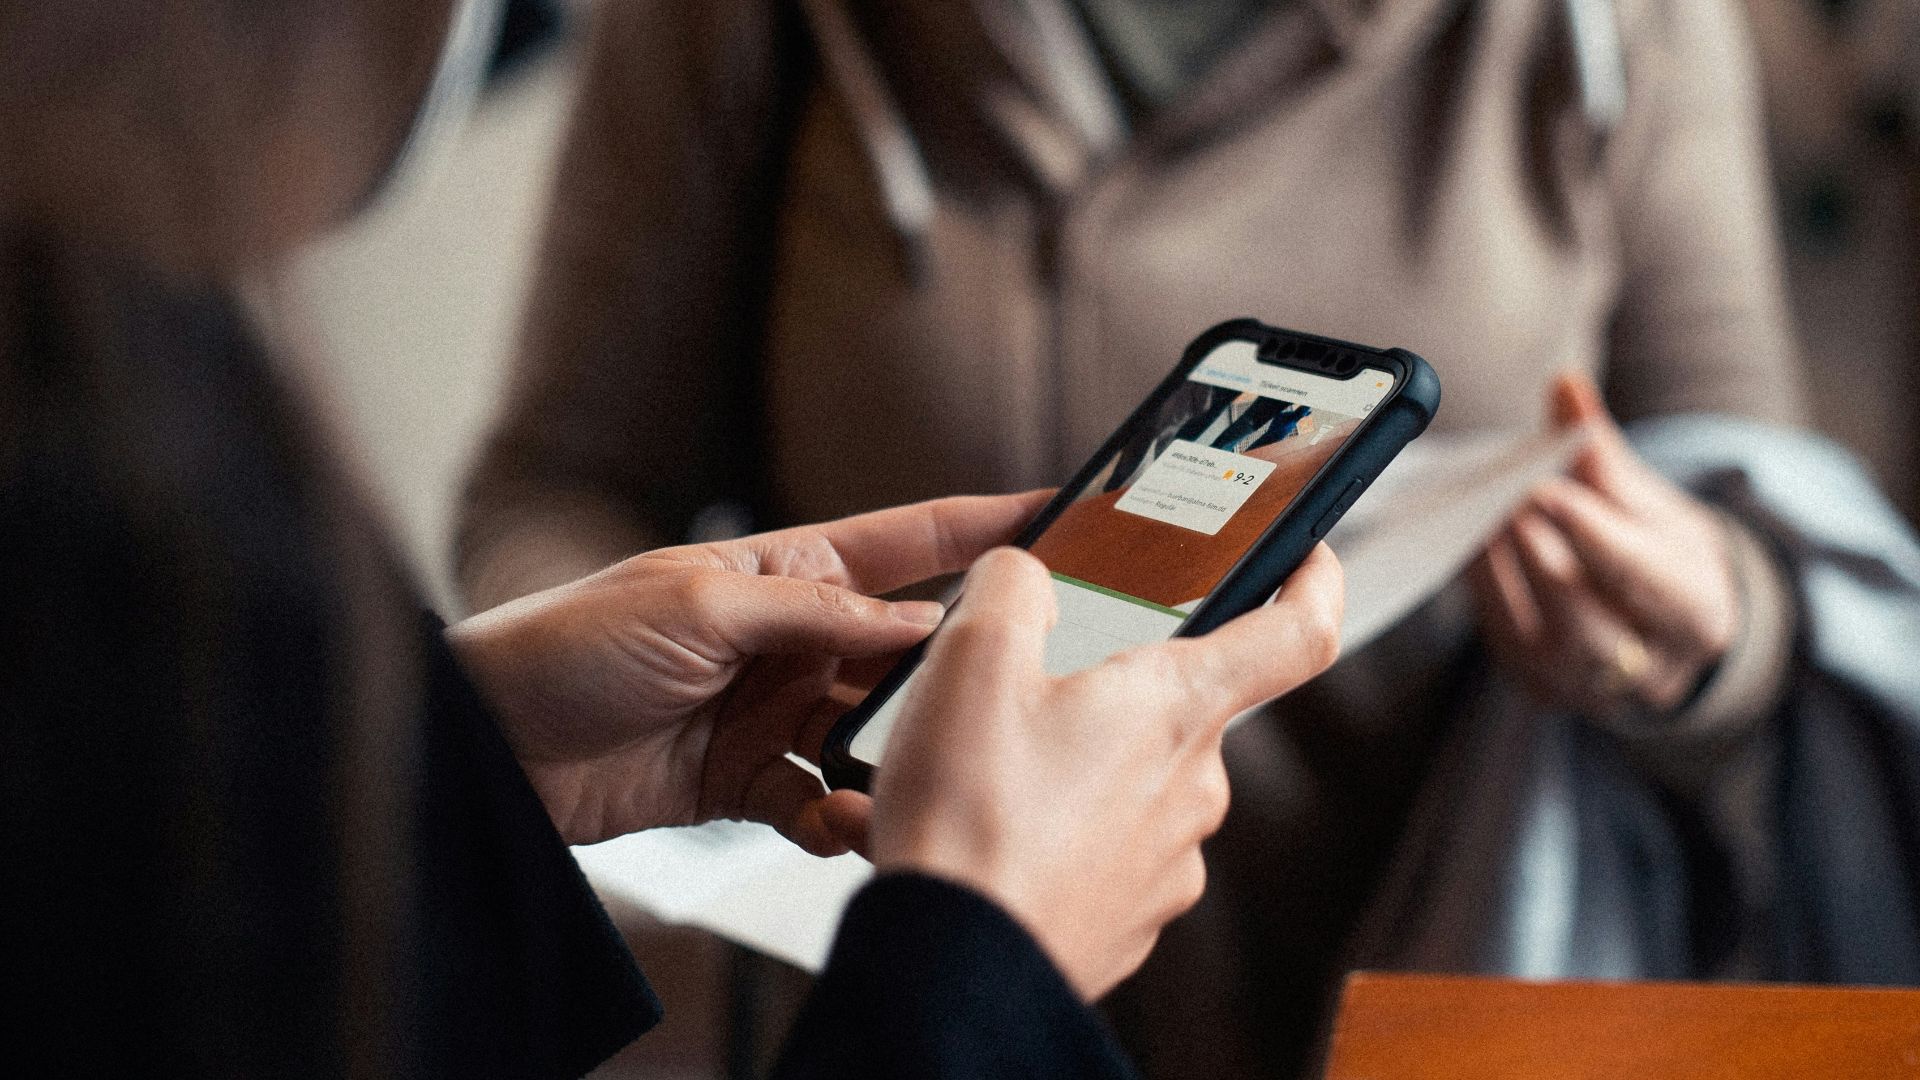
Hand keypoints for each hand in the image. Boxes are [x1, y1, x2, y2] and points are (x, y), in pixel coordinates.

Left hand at [447, 491, 1051, 849]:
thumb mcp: (700, 604)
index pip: (908, 542)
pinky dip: (838, 818)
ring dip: (896, 760)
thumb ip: (817, 615)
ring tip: (916, 780)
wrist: (491, 744)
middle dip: (954, 675)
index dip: (983, 526)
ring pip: (875, 736)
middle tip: (1007, 694)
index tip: (1059, 512)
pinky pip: (823, 803)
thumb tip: (923, 627)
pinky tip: (840, 824)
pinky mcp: (749, 782)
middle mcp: (792, 640)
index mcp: (786, 571)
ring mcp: (774, 713)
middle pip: (905, 653)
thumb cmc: (569, 642)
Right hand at [856, 544, 1344, 999]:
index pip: (1297, 632)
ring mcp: (1170, 864)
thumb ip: (1013, 586)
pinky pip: (1109, 853)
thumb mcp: (973, 657)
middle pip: (1179, 709)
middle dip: (1114, 691)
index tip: (1308, 555)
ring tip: (992, 775)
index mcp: (1178, 706)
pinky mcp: (1133, 922)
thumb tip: (1027, 577)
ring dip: (1080, 768)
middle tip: (1031, 691)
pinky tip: (997, 836)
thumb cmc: (969, 812)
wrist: (951, 960)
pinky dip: (1062, 836)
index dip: (1314, 581)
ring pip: (1137, 783)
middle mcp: (1196, 787)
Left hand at [1470, 372, 1738, 715]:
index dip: (1590, 532)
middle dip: (1543, 560)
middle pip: (1590, 621)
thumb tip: (1564, 386)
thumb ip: (1601, 453)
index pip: (1641, 577)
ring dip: (1504, 575)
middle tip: (1502, 501)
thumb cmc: (1658, 554)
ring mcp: (1588, 687)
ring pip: (1541, 637)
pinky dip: (1484, 588)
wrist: (1660, 627)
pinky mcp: (1539, 686)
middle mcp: (1647, 668)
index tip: (1544, 486)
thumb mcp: (1651, 504)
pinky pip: (1504, 637)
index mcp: (1697, 615)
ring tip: (1477, 516)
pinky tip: (1466, 541)